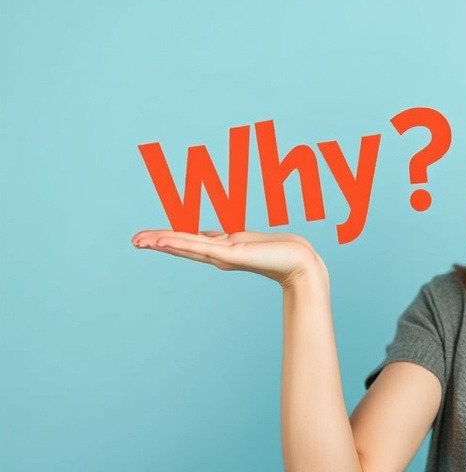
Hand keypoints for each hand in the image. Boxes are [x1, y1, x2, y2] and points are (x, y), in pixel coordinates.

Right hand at [130, 229, 326, 287]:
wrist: (299, 262)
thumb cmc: (277, 251)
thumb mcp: (245, 241)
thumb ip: (226, 239)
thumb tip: (211, 236)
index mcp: (220, 249)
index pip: (187, 242)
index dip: (165, 239)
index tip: (144, 238)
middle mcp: (218, 254)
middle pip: (182, 245)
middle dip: (157, 241)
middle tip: (133, 240)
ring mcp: (224, 255)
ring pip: (188, 246)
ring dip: (164, 242)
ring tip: (142, 241)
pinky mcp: (232, 255)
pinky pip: (203, 248)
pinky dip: (183, 244)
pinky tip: (167, 242)